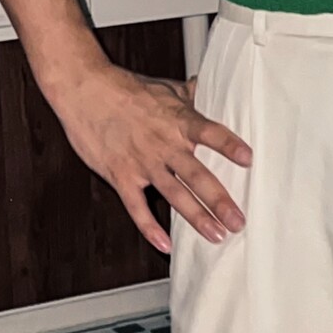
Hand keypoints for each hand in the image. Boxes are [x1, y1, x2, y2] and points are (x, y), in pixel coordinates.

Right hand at [51, 62, 251, 252]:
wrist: (84, 89)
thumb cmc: (126, 88)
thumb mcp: (165, 88)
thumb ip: (190, 96)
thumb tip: (208, 90)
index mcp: (178, 121)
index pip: (209, 133)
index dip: (228, 145)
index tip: (248, 159)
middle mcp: (164, 144)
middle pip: (196, 175)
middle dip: (219, 199)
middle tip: (238, 220)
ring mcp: (142, 162)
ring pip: (174, 194)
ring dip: (196, 217)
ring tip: (216, 235)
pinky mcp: (121, 175)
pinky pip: (136, 206)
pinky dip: (149, 227)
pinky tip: (165, 244)